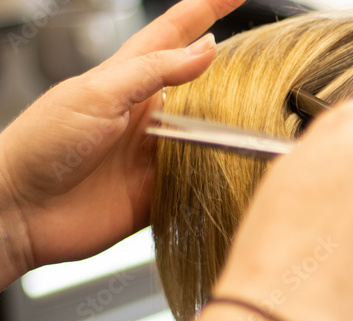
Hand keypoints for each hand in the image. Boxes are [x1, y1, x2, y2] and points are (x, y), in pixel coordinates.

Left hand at [0, 0, 244, 287]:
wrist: (21, 210)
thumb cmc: (41, 145)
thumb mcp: (97, 95)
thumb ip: (153, 73)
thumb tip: (206, 50)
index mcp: (127, 78)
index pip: (176, 32)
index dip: (207, 8)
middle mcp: (146, 114)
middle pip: (202, 83)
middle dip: (234, 65)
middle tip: (269, 55)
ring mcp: (155, 153)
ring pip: (209, 133)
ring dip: (236, 124)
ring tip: (270, 110)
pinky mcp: (161, 192)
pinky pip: (203, 179)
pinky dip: (224, 173)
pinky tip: (244, 166)